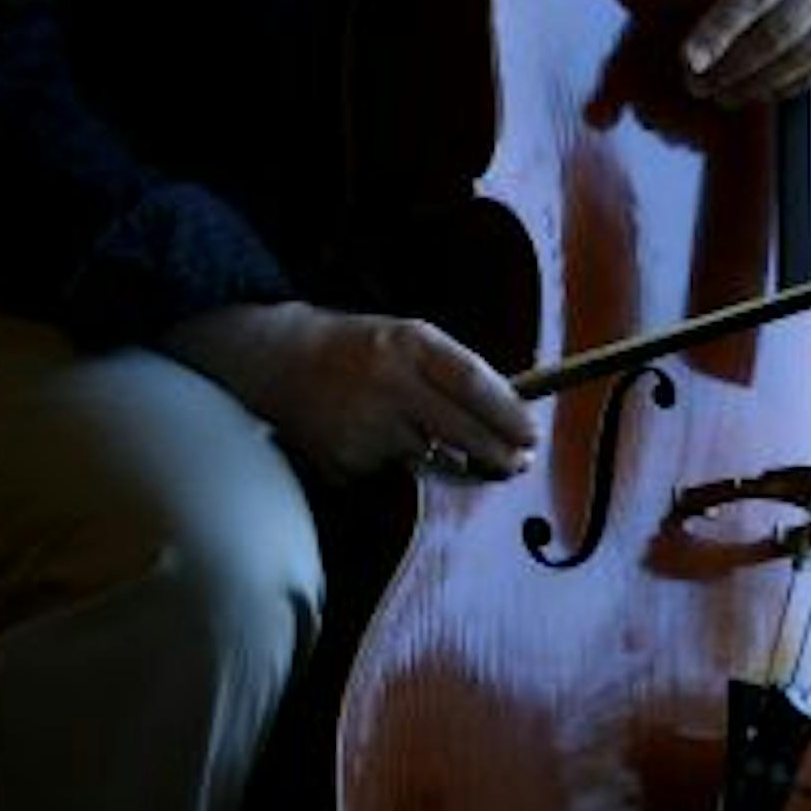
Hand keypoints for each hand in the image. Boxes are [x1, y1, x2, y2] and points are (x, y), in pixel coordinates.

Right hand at [160, 300, 537, 484]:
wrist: (279, 361)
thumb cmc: (358, 347)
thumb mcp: (406, 338)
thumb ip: (451, 371)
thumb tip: (510, 410)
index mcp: (407, 342)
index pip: (470, 380)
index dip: (507, 411)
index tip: (532, 432)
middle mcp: (387, 382)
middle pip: (459, 429)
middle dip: (498, 452)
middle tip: (520, 463)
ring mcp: (364, 426)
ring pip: (431, 458)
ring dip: (454, 461)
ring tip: (458, 450)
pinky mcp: (345, 460)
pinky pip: (391, 472)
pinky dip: (399, 464)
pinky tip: (378, 440)